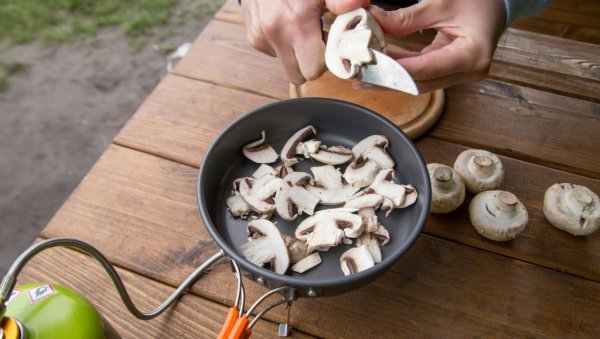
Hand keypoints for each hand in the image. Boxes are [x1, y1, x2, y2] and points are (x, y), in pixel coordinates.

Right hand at [241, 0, 368, 84]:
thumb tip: (360, 4)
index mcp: (295, 22)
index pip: (314, 69)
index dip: (327, 61)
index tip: (332, 45)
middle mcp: (275, 33)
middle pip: (299, 76)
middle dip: (312, 63)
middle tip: (319, 39)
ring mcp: (260, 37)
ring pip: (287, 65)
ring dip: (298, 54)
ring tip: (302, 27)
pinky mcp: (253, 37)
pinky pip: (274, 53)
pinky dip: (284, 43)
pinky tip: (287, 23)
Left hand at [366, 0, 505, 92]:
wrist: (500, 1)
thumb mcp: (442, 2)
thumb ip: (407, 17)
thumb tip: (374, 22)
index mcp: (473, 55)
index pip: (425, 69)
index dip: (394, 69)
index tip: (368, 65)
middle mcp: (470, 72)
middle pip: (419, 83)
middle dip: (386, 80)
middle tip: (357, 75)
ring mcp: (462, 75)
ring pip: (419, 84)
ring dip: (390, 80)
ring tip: (362, 76)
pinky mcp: (453, 72)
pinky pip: (423, 77)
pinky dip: (401, 73)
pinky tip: (380, 70)